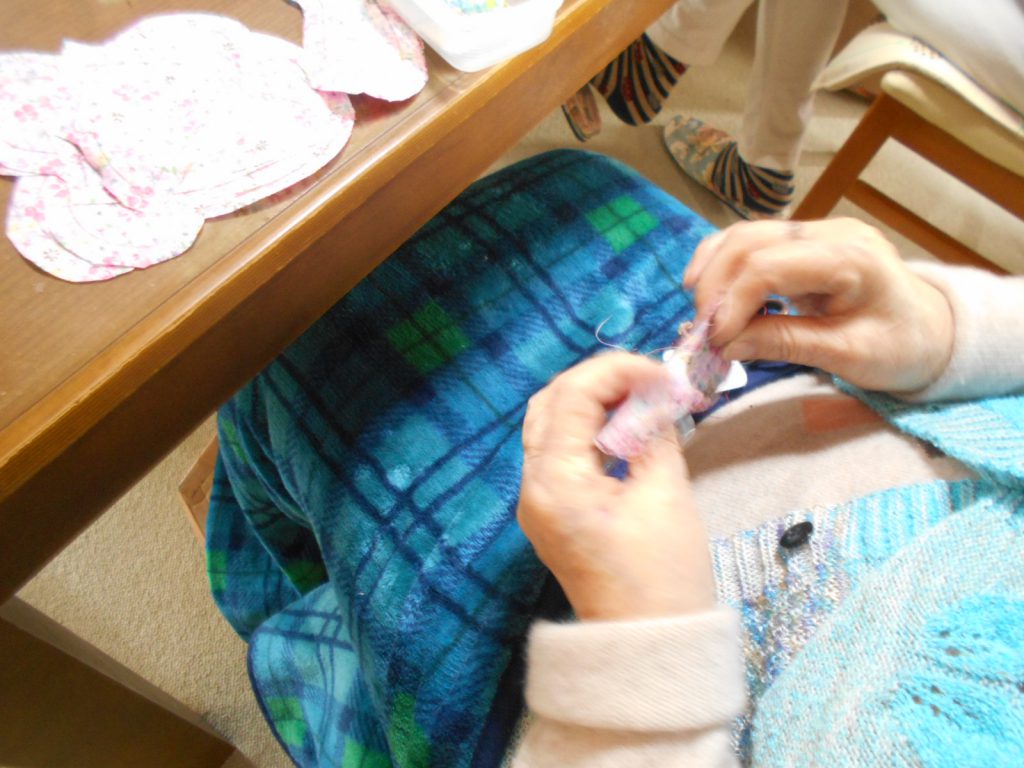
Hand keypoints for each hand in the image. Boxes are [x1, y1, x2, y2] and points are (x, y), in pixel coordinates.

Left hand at [517, 353, 715, 620]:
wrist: (646, 644)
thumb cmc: (662, 576)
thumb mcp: (666, 492)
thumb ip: (654, 432)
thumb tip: (654, 394)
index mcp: (555, 480)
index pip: (573, 395)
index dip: (618, 371)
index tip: (661, 374)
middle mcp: (532, 485)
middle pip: (551, 403)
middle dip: (600, 381)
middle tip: (650, 381)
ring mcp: (535, 500)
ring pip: (550, 424)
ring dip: (592, 403)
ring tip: (642, 398)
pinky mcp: (550, 511)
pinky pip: (559, 452)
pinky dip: (588, 430)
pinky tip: (625, 428)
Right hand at [684, 218, 954, 392]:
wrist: (935, 332)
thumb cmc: (901, 348)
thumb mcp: (847, 356)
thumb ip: (784, 343)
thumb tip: (723, 345)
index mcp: (850, 258)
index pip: (767, 266)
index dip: (730, 304)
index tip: (714, 343)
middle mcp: (830, 232)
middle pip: (747, 242)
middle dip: (714, 289)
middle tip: (700, 335)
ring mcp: (816, 232)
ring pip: (742, 236)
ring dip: (712, 273)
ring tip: (700, 316)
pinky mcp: (804, 243)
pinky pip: (751, 244)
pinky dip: (723, 267)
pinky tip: (709, 294)